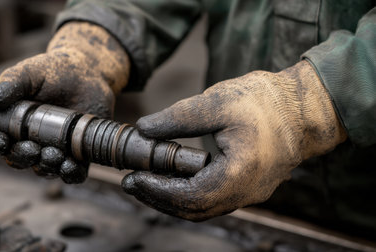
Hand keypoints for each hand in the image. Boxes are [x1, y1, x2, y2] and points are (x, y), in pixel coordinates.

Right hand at [0, 22, 129, 182]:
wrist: (88, 72)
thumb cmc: (54, 70)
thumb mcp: (30, 72)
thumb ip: (11, 84)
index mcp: (10, 124)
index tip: (1, 140)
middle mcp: (29, 141)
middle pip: (18, 159)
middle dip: (22, 157)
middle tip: (32, 148)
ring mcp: (53, 149)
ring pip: (43, 169)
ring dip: (46, 167)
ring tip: (54, 155)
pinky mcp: (77, 154)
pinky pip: (72, 173)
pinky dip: (70, 174)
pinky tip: (71, 166)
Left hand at [122, 61, 345, 220]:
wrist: (304, 108)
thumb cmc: (266, 102)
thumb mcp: (218, 101)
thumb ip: (178, 118)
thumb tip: (144, 128)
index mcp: (239, 174)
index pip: (190, 197)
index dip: (157, 190)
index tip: (132, 178)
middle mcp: (245, 193)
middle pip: (194, 209)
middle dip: (159, 198)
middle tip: (131, 183)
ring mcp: (249, 193)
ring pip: (203, 208)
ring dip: (172, 198)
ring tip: (146, 182)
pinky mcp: (248, 187)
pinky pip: (213, 199)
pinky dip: (188, 193)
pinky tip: (172, 178)